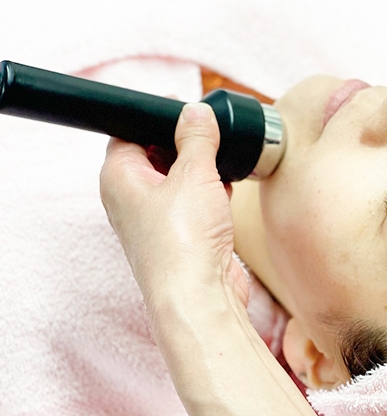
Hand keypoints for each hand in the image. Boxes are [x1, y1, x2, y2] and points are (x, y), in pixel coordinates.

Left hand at [100, 102, 248, 309]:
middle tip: (208, 134)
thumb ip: (196, 138)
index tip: (182, 109)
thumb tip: (196, 113)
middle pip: (154, 154)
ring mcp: (156, 219)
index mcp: (119, 178)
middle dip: (183, 143)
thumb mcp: (193, 174)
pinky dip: (209, 192)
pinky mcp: (180, 234)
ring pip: (177, 179)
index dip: (155, 117)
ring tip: (219, 163)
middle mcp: (132, 199)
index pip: (128, 133)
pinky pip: (193, 202)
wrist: (199, 295)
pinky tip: (226, 188)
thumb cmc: (182, 242)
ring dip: (200, 169)